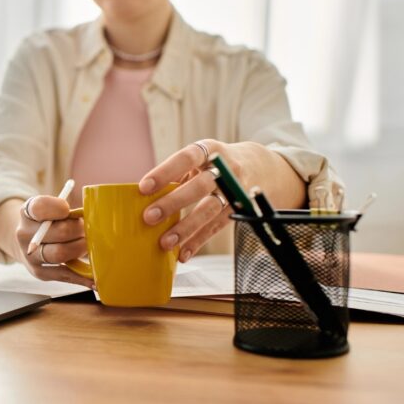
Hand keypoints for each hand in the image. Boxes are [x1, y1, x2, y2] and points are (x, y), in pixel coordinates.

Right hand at [14, 196, 93, 287]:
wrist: (30, 238)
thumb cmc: (50, 217)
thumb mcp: (53, 203)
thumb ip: (71, 200)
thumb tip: (94, 197)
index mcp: (28, 211)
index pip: (40, 207)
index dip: (61, 208)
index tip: (70, 210)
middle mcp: (24, 233)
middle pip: (60, 232)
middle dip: (80, 229)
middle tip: (86, 228)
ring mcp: (30, 255)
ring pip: (61, 253)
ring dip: (80, 248)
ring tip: (86, 243)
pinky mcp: (39, 272)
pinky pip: (63, 275)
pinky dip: (81, 277)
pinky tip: (94, 279)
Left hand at [138, 139, 237, 262]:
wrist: (260, 166)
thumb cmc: (216, 164)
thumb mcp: (200, 160)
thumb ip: (177, 174)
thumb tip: (145, 195)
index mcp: (210, 151)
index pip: (186, 158)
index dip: (165, 172)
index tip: (143, 187)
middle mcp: (226, 169)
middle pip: (200, 187)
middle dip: (173, 203)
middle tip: (149, 217)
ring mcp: (236, 190)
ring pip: (210, 210)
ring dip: (186, 228)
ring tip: (165, 242)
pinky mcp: (240, 210)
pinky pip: (217, 228)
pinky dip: (198, 242)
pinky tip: (182, 252)